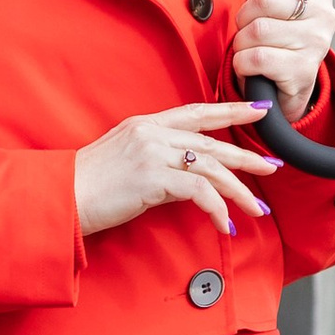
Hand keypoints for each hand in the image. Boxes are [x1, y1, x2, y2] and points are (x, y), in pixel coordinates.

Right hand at [74, 103, 278, 239]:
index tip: (257, 109)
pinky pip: (199, 192)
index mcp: (145, 124)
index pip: (197, 112)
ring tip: (256, 209)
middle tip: (273, 166)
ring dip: (239, 192)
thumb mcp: (125, 161)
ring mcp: (153, 153)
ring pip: (212, 168)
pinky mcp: (154, 178)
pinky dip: (217, 209)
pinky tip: (225, 224)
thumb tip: (184, 178)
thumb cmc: (89, 186)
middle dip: (247, 157)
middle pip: (212, 143)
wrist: (61, 199)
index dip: (231, 110)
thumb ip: (156, 160)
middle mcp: (152, 133)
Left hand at [233, 0, 334, 124]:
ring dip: (242, 44)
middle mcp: (324, 15)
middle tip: (252, 32)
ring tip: (253, 51)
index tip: (258, 3)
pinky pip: (254, 58)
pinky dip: (242, 65)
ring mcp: (316, 44)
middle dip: (245, 19)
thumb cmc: (278, 40)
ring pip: (255, 31)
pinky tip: (253, 68)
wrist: (287, 90)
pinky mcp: (301, 71)